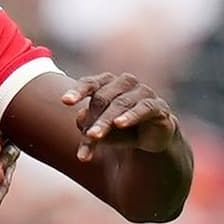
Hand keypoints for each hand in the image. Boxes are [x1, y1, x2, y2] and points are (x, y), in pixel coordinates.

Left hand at [65, 73, 179, 162]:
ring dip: (107, 121)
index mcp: (106, 84)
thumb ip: (87, 127)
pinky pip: (144, 108)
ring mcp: (142, 92)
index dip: (78, 91)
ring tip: (95, 136)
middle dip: (94, 120)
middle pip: (103, 98)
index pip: (89, 83)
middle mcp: (124, 83)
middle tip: (88, 137)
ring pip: (120, 104)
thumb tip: (79, 117)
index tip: (65, 101)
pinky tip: (120, 123)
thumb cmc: (117, 131)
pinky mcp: (157, 106)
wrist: (147, 140)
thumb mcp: (98, 133)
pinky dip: (131, 115)